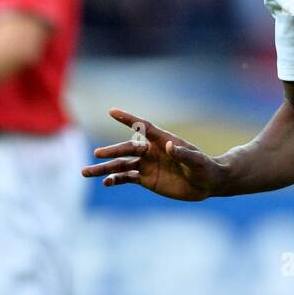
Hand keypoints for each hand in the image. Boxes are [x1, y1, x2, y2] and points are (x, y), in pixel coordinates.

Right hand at [82, 108, 220, 201]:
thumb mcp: (197, 161)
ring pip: (122, 164)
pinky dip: (115, 179)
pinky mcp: (146, 179)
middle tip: (96, 154)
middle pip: (127, 148)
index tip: (112, 111)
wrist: (207, 183)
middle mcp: (152, 151)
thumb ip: (184, 154)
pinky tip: (105, 182)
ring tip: (86, 171)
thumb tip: (169, 146)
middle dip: (111, 151)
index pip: (143, 127)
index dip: (129, 119)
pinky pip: (127, 177)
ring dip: (105, 168)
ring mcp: (147, 164)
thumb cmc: (205, 167)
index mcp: (164, 140)